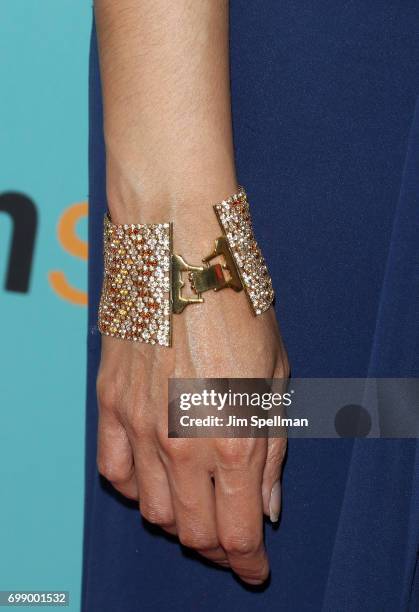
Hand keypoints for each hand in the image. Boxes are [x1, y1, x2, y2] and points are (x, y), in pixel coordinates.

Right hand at [96, 287, 288, 584]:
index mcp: (233, 439)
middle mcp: (181, 444)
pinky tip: (156, 473)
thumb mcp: (276, 377)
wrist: (180, 253)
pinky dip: (136, 487)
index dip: (248, 562)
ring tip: (197, 504)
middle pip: (192, 531)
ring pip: (150, 510)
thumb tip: (267, 505)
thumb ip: (271, 448)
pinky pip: (114, 471)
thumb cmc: (239, 306)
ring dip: (178, 520)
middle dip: (217, 546)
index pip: (238, 531)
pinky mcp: (110, 405)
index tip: (256, 569)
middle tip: (231, 537)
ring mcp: (138, 426)